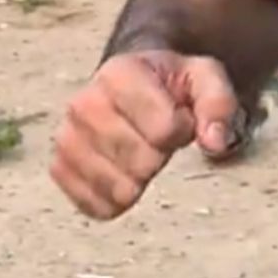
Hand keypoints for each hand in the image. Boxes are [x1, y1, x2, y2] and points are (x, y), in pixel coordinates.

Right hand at [50, 50, 244, 220]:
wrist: (126, 85)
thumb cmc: (168, 85)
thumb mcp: (203, 77)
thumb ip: (217, 103)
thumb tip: (214, 142)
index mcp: (119, 74)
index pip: (163, 129)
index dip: (183, 130)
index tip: (180, 118)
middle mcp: (84, 104)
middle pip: (140, 161)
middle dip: (160, 158)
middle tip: (157, 141)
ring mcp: (68, 137)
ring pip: (114, 186)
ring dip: (138, 181)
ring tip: (139, 157)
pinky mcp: (60, 166)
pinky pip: (89, 203)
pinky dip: (113, 202)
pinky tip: (123, 181)